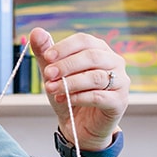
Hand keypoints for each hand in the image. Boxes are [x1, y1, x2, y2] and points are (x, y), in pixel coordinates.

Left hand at [29, 27, 128, 149]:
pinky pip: (99, 96)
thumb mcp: (54, 74)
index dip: (64, 47)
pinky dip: (79, 97)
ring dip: (70, 83)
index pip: (84, 40)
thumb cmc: (69, 94)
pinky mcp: (119, 101)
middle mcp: (114, 62)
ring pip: (96, 77)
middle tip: (47, 75)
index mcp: (99, 50)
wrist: (80, 125)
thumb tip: (36, 31)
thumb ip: (45, 53)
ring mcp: (120, 81)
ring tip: (52, 89)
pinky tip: (65, 100)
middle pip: (92, 57)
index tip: (47, 57)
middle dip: (66, 65)